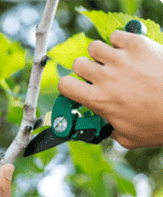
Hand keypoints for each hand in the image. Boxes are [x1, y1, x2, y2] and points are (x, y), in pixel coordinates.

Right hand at [58, 30, 162, 148]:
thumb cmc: (160, 125)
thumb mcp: (128, 137)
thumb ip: (110, 130)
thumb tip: (107, 125)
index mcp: (99, 100)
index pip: (65, 86)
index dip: (68, 87)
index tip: (75, 89)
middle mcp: (105, 77)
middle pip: (78, 63)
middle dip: (84, 71)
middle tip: (96, 76)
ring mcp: (121, 58)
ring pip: (94, 47)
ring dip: (99, 55)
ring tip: (112, 63)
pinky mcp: (138, 44)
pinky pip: (116, 36)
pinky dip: (117, 43)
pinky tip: (126, 53)